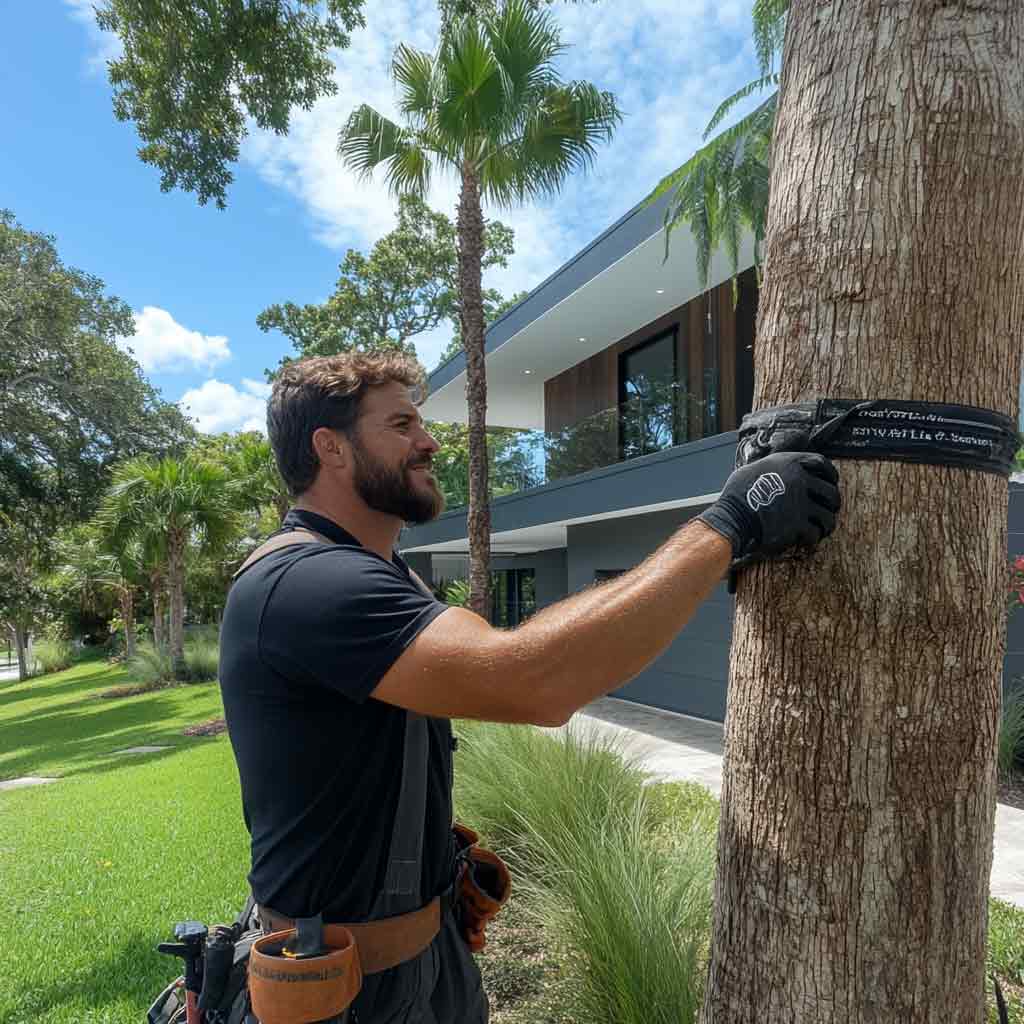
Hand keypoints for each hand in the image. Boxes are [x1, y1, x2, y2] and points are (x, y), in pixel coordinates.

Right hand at [698, 452, 840, 560]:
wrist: (731, 518)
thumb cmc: (737, 496)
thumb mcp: (754, 470)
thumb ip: (772, 468)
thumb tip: (777, 470)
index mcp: (788, 463)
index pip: (821, 463)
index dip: (830, 473)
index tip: (832, 482)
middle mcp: (798, 479)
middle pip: (830, 491)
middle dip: (834, 503)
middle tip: (830, 510)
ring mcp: (800, 502)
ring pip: (828, 515)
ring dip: (827, 524)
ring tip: (822, 529)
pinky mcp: (798, 524)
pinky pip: (815, 532)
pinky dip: (813, 538)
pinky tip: (807, 540)